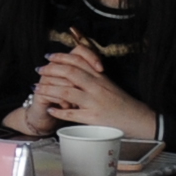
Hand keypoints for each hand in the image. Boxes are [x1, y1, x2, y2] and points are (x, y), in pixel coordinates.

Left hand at [28, 46, 155, 140]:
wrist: (137, 119)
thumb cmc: (122, 102)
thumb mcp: (109, 84)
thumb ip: (93, 76)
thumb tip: (75, 68)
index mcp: (100, 77)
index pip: (78, 61)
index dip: (61, 57)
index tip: (49, 57)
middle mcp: (97, 87)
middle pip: (70, 73)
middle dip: (51, 70)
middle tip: (39, 70)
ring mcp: (94, 102)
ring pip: (67, 92)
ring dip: (49, 90)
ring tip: (37, 89)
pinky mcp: (93, 117)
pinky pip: (72, 114)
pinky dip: (59, 111)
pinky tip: (50, 109)